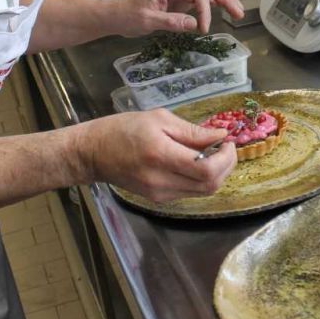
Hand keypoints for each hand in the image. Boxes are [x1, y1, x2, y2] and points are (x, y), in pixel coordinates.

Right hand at [79, 109, 236, 202]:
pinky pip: (190, 192)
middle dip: (226, 167)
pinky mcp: (158, 199)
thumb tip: (219, 135)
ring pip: (203, 192)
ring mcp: (159, 194)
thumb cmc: (122, 129)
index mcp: (161, 155)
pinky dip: (201, 179)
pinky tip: (196, 163)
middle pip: (210, 185)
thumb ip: (191, 131)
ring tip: (213, 154)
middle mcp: (161, 181)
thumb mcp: (157, 119)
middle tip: (225, 148)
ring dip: (216, 174)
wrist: (92, 153)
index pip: (206, 169)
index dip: (225, 158)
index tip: (227, 141)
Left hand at [115, 0, 245, 37]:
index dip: (205, 11)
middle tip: (239, 14)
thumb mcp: (147, 21)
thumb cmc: (129, 16)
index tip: (204, 29)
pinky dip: (215, 5)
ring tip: (238, 12)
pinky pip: (202, 0)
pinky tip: (224, 12)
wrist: (118, 16)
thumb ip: (170, 21)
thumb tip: (194, 25)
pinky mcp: (181, 2)